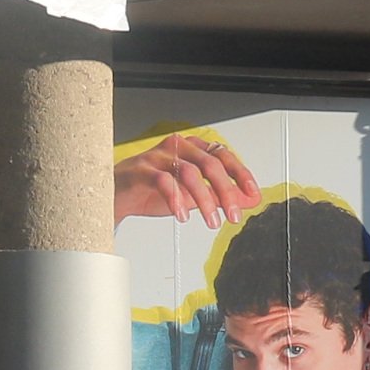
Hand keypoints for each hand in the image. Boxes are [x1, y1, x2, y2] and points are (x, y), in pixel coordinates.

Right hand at [112, 130, 263, 231]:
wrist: (117, 197)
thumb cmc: (151, 191)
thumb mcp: (192, 196)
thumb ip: (219, 196)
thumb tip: (248, 200)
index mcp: (192, 149)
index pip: (223, 155)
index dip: (240, 174)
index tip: (252, 194)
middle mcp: (178, 147)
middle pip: (210, 163)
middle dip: (226, 191)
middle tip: (234, 215)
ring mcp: (159, 156)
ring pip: (190, 173)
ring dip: (205, 201)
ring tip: (212, 222)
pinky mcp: (142, 169)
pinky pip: (164, 181)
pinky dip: (176, 200)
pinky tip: (182, 215)